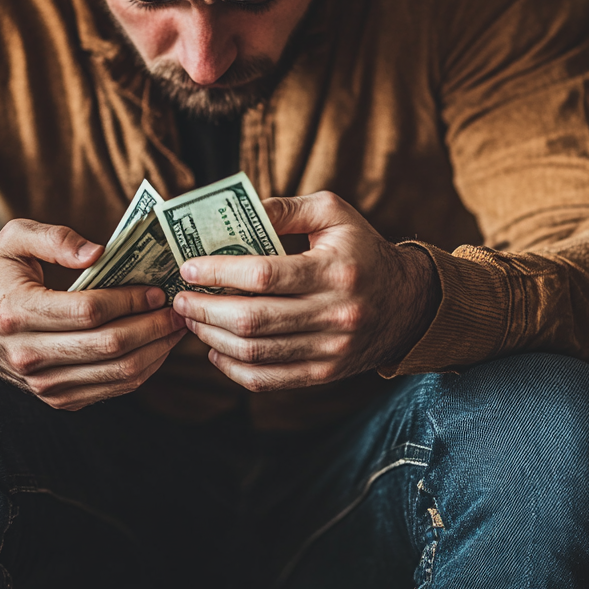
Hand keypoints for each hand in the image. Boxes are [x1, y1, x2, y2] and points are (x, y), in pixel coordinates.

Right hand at [0, 219, 185, 409]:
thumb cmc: (0, 276)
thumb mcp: (14, 239)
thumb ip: (55, 237)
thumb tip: (99, 252)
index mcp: (17, 312)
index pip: (88, 311)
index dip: (129, 300)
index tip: (156, 288)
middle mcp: (28, 355)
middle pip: (109, 346)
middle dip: (153, 326)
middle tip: (179, 308)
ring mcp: (43, 383)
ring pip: (117, 374)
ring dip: (156, 350)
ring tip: (176, 326)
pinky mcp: (58, 397)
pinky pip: (112, 389)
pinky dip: (143, 368)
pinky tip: (158, 346)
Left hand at [172, 191, 439, 391]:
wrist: (409, 303)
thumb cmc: (361, 250)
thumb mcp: (333, 214)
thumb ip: (285, 208)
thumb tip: (238, 213)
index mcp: (335, 271)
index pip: (265, 275)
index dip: (220, 272)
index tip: (188, 268)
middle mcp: (335, 314)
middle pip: (254, 319)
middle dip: (205, 308)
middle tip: (179, 298)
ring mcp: (330, 349)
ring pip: (256, 352)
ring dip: (212, 337)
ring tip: (190, 318)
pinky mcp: (324, 373)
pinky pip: (269, 379)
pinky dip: (233, 368)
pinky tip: (214, 350)